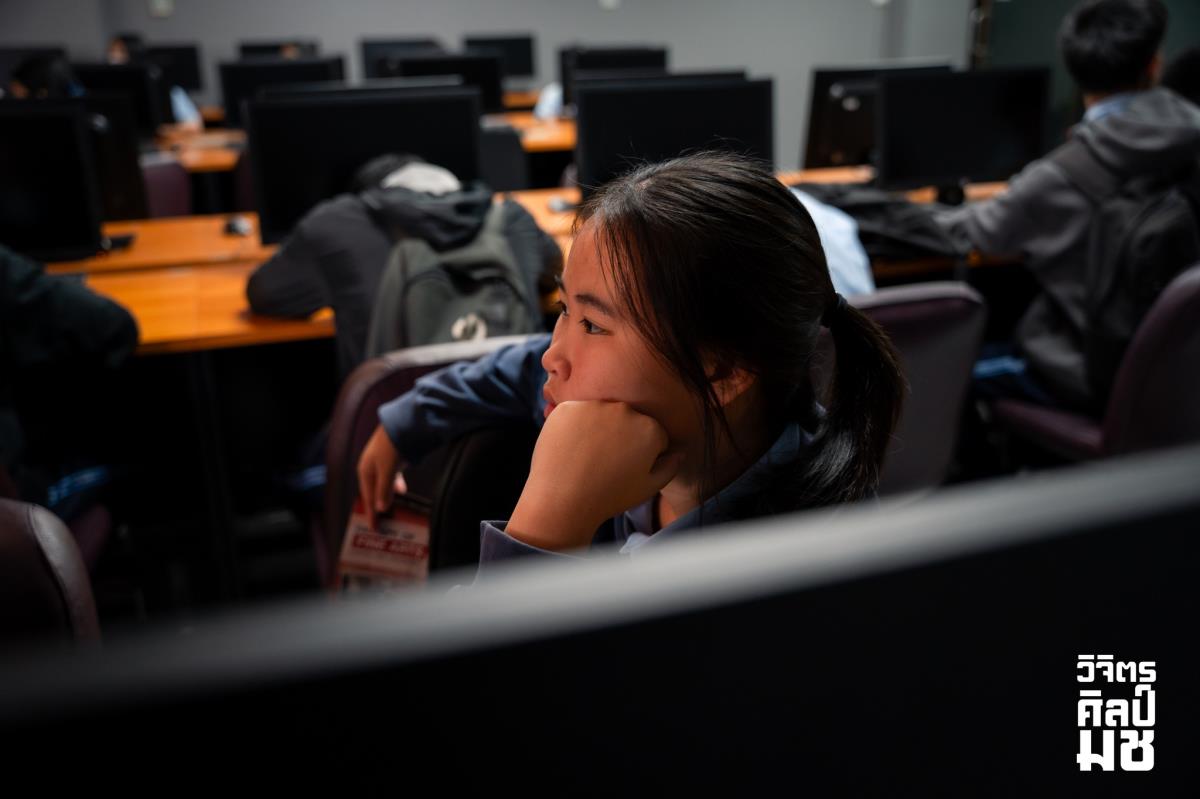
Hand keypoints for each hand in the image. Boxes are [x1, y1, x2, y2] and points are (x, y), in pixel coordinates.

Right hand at [356, 424, 408, 528]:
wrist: (402, 424)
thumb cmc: (392, 447)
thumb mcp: (387, 471)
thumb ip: (384, 490)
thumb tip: (380, 508)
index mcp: (364, 471)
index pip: (367, 498)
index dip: (370, 514)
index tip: (373, 528)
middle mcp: (370, 468)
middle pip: (372, 492)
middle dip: (377, 507)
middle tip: (382, 523)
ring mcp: (380, 463)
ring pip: (382, 486)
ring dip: (387, 497)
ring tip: (392, 509)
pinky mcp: (390, 459)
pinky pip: (390, 478)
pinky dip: (395, 486)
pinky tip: (401, 490)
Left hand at [507, 400, 683, 550]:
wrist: (562, 501)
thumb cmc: (608, 498)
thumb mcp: (648, 488)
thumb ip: (669, 467)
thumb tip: (679, 453)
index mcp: (650, 428)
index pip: (652, 433)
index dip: (641, 454)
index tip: (626, 469)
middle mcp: (625, 410)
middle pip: (627, 420)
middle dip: (620, 436)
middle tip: (604, 463)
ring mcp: (594, 405)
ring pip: (600, 414)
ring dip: (596, 429)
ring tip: (586, 458)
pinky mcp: (568, 407)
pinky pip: (575, 414)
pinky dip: (573, 427)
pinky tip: (570, 449)